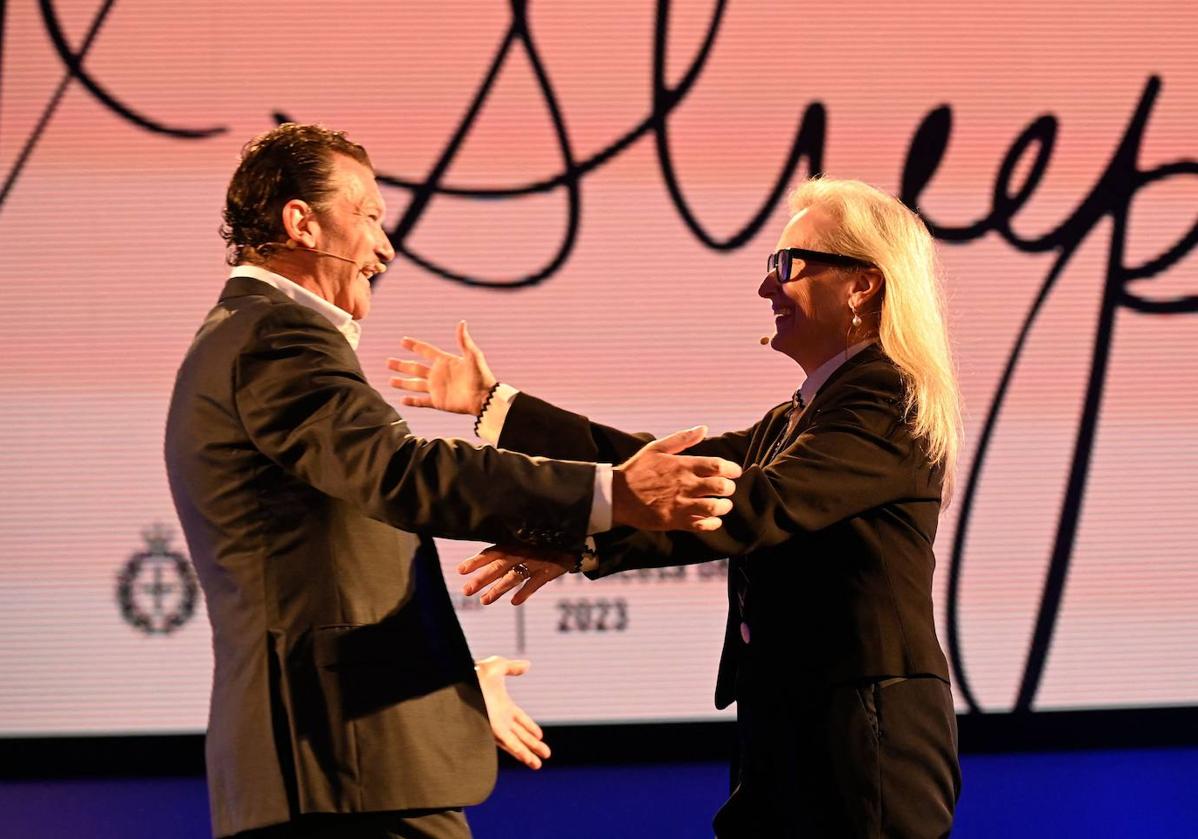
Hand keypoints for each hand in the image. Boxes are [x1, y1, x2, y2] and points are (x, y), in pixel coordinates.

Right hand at [387, 320, 496, 414]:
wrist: (484, 398)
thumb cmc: (481, 376)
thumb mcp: (473, 356)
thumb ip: (464, 340)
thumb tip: (462, 322)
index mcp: (445, 361)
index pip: (426, 351)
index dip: (415, 346)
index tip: (403, 341)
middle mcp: (439, 374)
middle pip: (415, 368)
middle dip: (402, 365)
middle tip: (388, 362)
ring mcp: (437, 388)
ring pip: (415, 385)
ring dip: (402, 383)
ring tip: (390, 381)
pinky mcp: (438, 402)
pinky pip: (422, 401)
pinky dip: (412, 401)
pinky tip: (402, 400)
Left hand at [459, 545, 572, 604]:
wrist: (576, 538)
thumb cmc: (545, 542)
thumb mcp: (527, 542)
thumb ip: (509, 551)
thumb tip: (486, 565)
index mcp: (515, 543)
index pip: (492, 552)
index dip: (476, 561)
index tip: (460, 570)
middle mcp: (523, 551)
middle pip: (498, 566)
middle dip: (482, 579)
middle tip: (466, 591)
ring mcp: (536, 561)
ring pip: (513, 576)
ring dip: (498, 589)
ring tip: (484, 601)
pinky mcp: (550, 569)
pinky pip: (536, 582)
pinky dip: (525, 592)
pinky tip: (514, 602)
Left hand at [474, 655, 550, 768]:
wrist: (461, 681)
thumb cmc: (475, 672)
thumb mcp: (498, 666)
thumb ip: (513, 667)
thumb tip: (528, 665)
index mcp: (503, 705)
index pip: (520, 719)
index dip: (530, 727)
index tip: (540, 736)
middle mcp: (500, 719)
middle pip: (521, 735)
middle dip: (534, 745)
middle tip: (547, 754)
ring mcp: (497, 726)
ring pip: (516, 744)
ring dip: (528, 754)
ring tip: (539, 765)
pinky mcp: (494, 731)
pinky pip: (510, 744)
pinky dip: (520, 752)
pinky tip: (528, 759)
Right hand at [613, 426, 741, 531]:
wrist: (617, 495)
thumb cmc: (637, 470)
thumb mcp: (657, 448)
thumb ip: (682, 438)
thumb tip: (704, 428)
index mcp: (683, 465)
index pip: (718, 466)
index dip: (732, 469)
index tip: (733, 472)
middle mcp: (685, 485)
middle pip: (721, 487)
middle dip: (729, 488)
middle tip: (726, 489)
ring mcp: (681, 504)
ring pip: (714, 507)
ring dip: (724, 506)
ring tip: (722, 505)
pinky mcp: (675, 521)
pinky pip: (702, 525)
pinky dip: (712, 523)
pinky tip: (712, 520)